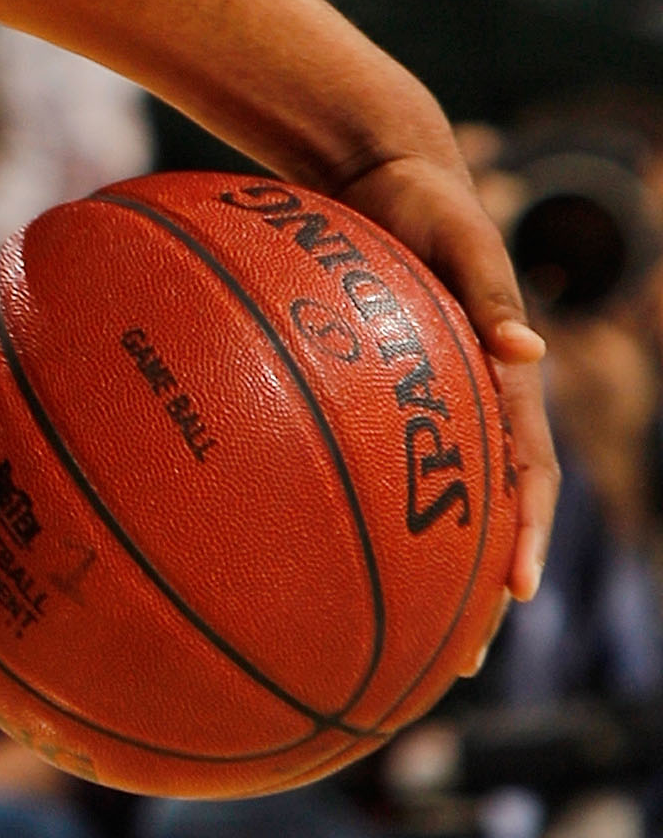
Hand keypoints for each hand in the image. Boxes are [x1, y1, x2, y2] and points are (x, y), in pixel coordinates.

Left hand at [330, 139, 557, 606]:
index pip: (530, 473)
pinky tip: (307, 563)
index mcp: (505, 382)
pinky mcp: (383, 401)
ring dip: (425, 577)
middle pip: (485, 516)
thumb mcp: (464, 232)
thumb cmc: (428, 201)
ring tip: (397, 649)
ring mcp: (428, 410)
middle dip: (478, 592)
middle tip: (462, 662)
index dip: (527, 534)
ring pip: (431, 509)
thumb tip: (526, 349)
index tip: (517, 589)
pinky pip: (371, 467)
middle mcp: (472, 408)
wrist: (381, 175)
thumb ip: (490, 286)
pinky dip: (358, 516)